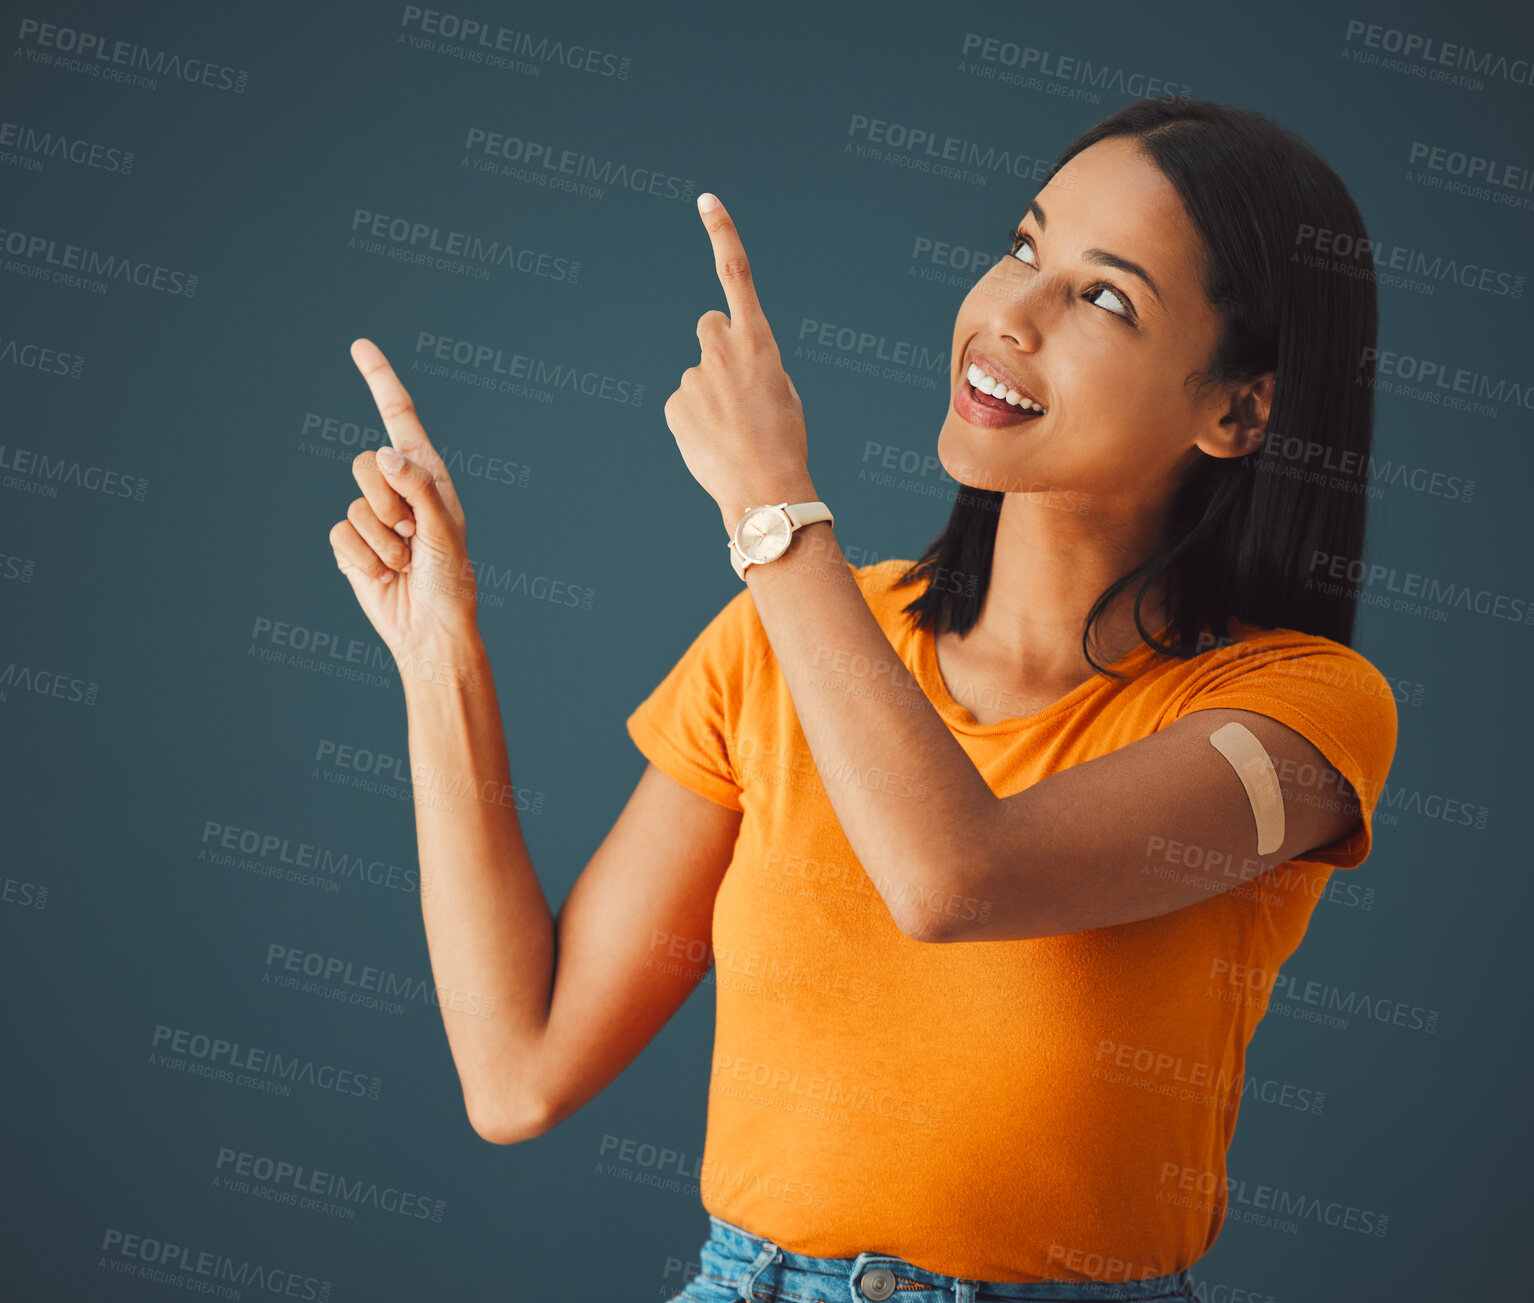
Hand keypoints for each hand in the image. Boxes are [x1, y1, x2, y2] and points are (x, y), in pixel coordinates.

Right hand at [328, 338, 478, 655]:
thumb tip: (384, 454)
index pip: (400, 418)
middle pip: (364, 464)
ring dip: (382, 541)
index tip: (359, 345)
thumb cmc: (450, 581)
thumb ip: (417, 488)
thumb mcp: (444, 531)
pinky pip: (338, 535)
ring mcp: (372, 516)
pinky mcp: (351, 544)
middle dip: (387, 503)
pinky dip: (363, 559)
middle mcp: (398, 489)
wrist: (429, 629)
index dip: (379, 381)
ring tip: (406, 562)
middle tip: (413, 536)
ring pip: (353, 505)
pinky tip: (385, 574)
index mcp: (428, 476)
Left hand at [663, 193, 816, 532]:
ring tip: (732, 432)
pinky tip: (713, 444)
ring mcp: (695, 376)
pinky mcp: (674, 404)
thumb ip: (757, 365)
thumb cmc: (784, 443)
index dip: (722, 234)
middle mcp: (722, 350)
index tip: (706, 201)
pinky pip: (683, 406)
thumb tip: (731, 367)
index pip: (737, 275)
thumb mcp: (784, 395)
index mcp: (759, 341)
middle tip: (734, 385)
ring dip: (710, 397)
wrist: (763, 489)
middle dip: (717, 346)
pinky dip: (695, 422)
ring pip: (699, 377)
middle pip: (709, 326)